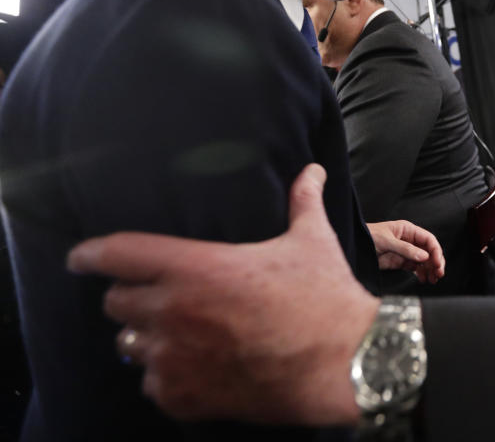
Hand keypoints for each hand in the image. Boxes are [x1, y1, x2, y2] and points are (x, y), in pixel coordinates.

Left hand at [67, 164, 376, 425]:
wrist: (344, 363)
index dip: (89, 254)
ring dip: (147, 338)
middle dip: (132, 297)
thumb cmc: (325, 299)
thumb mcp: (311, 242)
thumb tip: (313, 170)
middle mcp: (174, 311)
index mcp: (196, 267)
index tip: (79, 258)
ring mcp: (175, 358)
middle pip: (115, 301)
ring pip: (130, 345)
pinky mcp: (183, 397)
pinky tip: (194, 368)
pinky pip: (151, 385)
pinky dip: (166, 377)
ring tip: (178, 336)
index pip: (117, 254)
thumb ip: (302, 202)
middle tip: (160, 298)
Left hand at [367, 220, 444, 282]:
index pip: (428, 240)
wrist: (353, 245)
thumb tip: (424, 257)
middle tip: (439, 274)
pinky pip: (415, 268)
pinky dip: (421, 274)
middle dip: (436, 262)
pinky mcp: (399, 262)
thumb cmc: (367, 236)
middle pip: (429, 251)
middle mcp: (409, 240)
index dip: (435, 251)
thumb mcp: (386, 241)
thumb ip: (405, 249)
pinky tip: (423, 279)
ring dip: (430, 270)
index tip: (437, 263)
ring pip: (424, 261)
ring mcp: (405, 252)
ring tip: (433, 280)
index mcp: (408, 230)